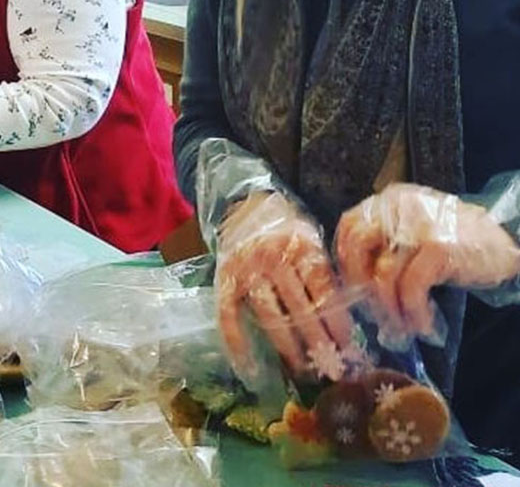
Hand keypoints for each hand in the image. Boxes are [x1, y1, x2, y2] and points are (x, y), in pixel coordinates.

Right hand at [217, 191, 352, 380]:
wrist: (244, 206)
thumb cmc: (286, 230)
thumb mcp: (311, 241)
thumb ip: (324, 274)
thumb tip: (346, 322)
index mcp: (302, 247)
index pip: (324, 292)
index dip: (338, 323)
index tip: (350, 349)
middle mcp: (274, 257)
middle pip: (300, 308)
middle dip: (318, 342)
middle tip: (332, 368)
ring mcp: (247, 270)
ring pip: (270, 315)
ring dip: (288, 347)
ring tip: (302, 369)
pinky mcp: (224, 280)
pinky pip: (229, 316)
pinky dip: (237, 343)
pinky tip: (249, 368)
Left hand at [336, 183, 519, 338]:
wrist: (506, 244)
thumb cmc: (456, 243)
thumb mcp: (414, 232)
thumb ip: (385, 246)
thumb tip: (357, 288)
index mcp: (388, 202)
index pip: (348, 228)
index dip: (347, 262)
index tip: (354, 289)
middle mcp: (398, 208)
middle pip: (357, 248)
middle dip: (361, 287)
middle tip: (374, 314)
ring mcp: (417, 226)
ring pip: (383, 274)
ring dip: (389, 309)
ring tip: (401, 327)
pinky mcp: (437, 248)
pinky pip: (411, 288)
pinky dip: (412, 312)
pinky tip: (422, 324)